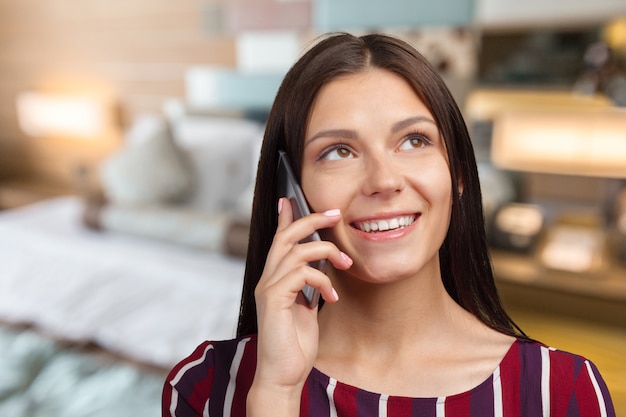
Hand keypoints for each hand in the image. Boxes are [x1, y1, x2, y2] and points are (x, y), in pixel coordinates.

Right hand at [248, 198, 351, 410]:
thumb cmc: (295, 343)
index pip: (278, 240)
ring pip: (295, 250)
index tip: (291, 200)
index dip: (286, 218)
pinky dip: (322, 280)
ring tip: (346, 263)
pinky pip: (300, 274)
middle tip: (336, 214)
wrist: (283, 373)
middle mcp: (267, 279)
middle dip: (311, 220)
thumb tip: (320, 268)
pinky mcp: (274, 299)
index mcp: (274, 279)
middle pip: (285, 236)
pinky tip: (332, 296)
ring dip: (326, 252)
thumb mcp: (305, 307)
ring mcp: (268, 288)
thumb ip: (307, 286)